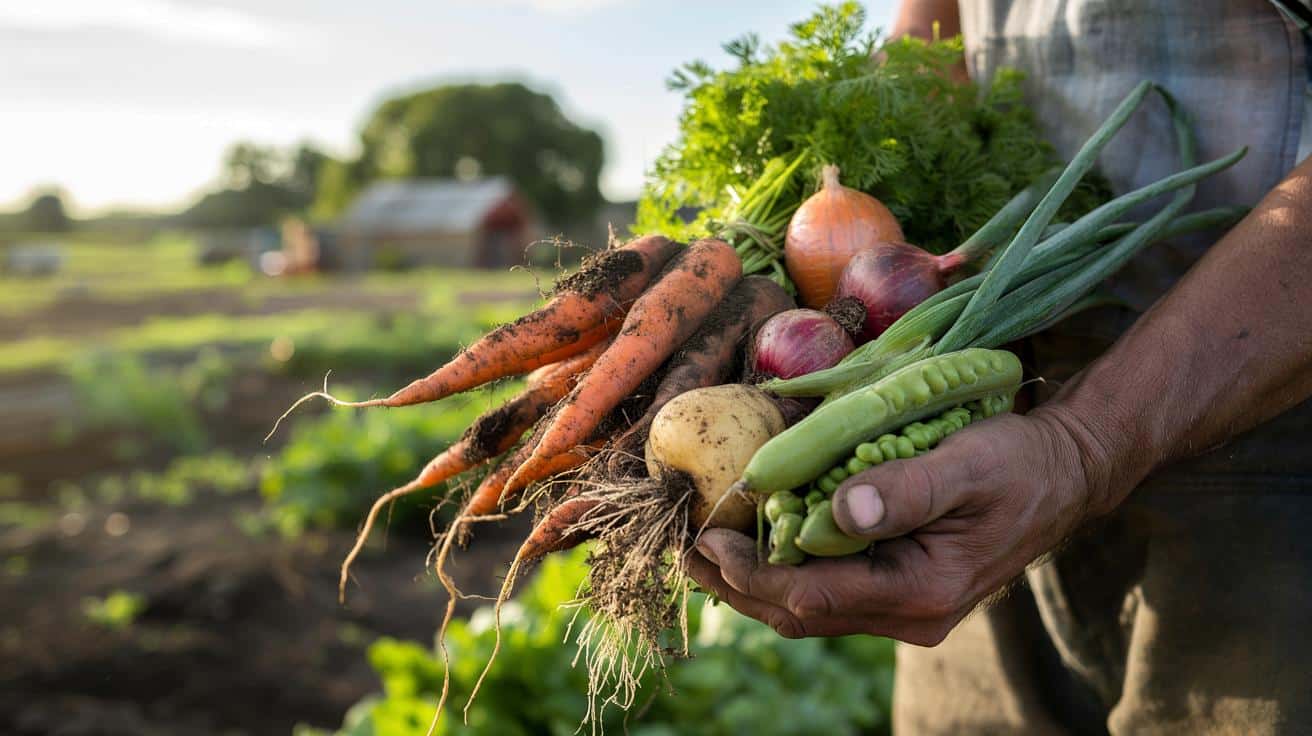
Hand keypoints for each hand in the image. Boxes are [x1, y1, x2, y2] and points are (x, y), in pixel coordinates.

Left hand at [686, 406, 1118, 644]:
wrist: (1065, 475)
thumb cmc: (1018, 464)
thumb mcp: (967, 464)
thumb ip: (905, 489)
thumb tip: (837, 510)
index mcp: (921, 590)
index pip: (812, 595)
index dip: (750, 572)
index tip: (705, 538)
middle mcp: (909, 614)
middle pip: (800, 612)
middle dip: (735, 583)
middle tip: (683, 549)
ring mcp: (905, 608)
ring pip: (810, 608)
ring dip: (753, 581)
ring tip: (703, 550)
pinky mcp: (902, 590)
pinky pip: (829, 591)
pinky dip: (785, 570)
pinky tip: (759, 544)